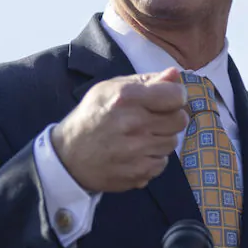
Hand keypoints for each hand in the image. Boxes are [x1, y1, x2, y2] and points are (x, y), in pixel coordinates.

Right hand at [51, 67, 189, 192]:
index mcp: (127, 98)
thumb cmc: (91, 116)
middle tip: (152, 119)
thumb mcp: (110, 88)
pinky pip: (162, 163)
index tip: (166, 99)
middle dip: (170, 117)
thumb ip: (145, 80)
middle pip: (180, 120)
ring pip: (172, 142)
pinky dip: (152, 158)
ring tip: (140, 136)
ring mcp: (137, 152)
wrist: (68, 157)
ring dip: (161, 138)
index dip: (175, 96)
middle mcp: (134, 124)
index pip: (176, 95)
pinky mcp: (139, 173)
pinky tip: (135, 153)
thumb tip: (175, 74)